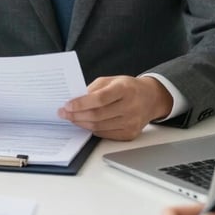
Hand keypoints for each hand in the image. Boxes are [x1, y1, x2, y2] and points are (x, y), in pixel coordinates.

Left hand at [57, 76, 171, 140]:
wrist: (151, 98)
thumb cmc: (128, 87)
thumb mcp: (112, 80)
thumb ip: (94, 89)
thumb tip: (75, 100)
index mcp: (125, 89)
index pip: (100, 99)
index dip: (81, 103)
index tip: (67, 105)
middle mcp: (130, 106)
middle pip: (97, 115)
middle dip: (76, 115)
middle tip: (63, 113)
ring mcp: (131, 122)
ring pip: (99, 127)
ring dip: (81, 123)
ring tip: (71, 118)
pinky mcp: (130, 134)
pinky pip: (105, 134)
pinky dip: (92, 129)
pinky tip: (85, 124)